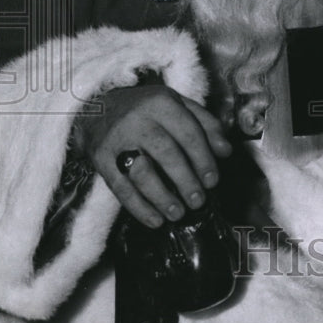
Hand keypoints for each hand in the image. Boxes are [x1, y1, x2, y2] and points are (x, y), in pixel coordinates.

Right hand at [76, 84, 231, 227]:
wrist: (96, 108)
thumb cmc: (146, 109)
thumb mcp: (177, 104)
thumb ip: (205, 124)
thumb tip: (226, 151)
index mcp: (161, 103)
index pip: (189, 133)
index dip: (203, 159)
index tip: (212, 180)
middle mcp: (138, 119)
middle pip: (167, 153)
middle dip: (186, 181)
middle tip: (199, 201)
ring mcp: (117, 140)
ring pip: (142, 172)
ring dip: (162, 197)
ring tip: (178, 213)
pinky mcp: (101, 159)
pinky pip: (120, 188)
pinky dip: (138, 208)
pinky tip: (155, 220)